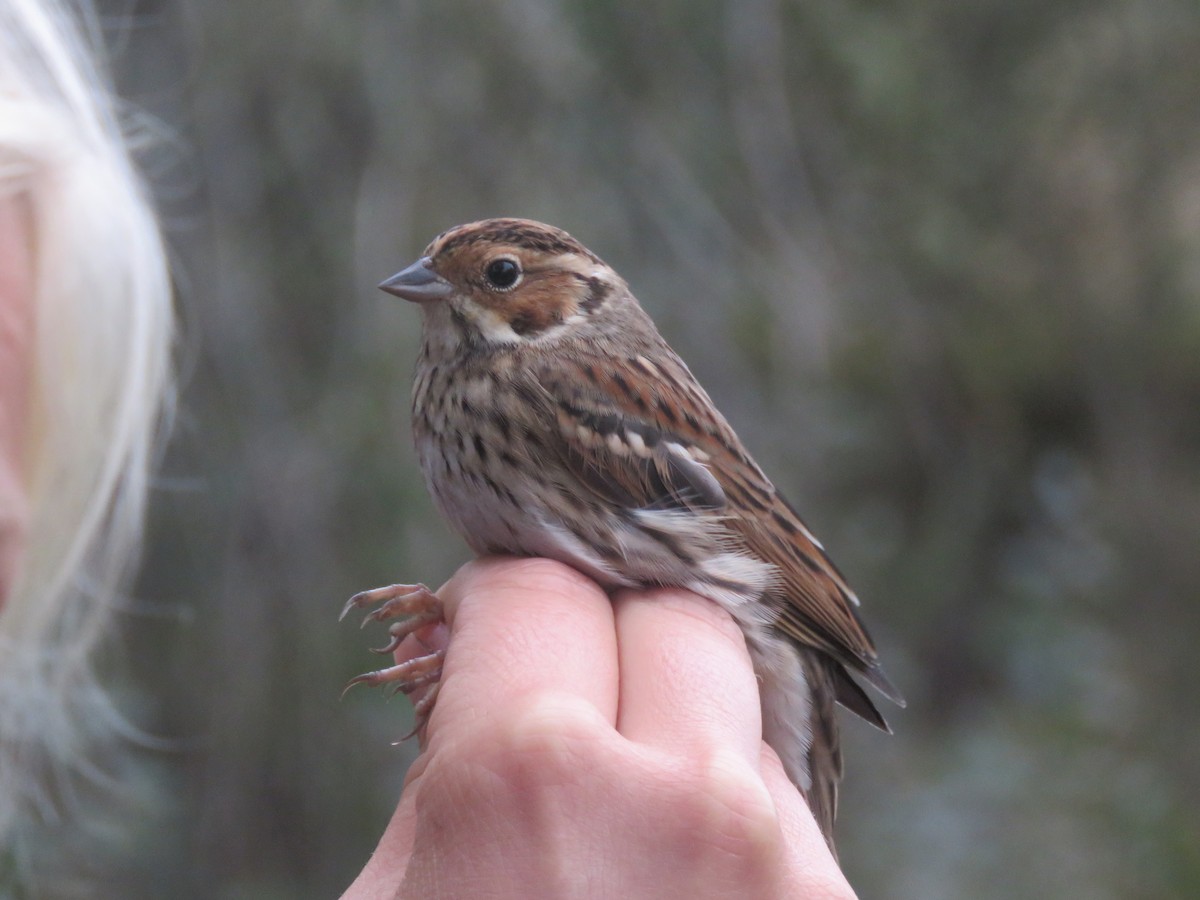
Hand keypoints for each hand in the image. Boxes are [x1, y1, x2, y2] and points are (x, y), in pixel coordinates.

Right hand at [341, 557, 856, 898]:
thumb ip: (440, 772)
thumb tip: (468, 679)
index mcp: (533, 776)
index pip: (540, 584)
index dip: (501, 606)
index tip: (488, 642)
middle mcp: (687, 798)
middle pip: (673, 606)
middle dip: (610, 631)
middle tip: (565, 701)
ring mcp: (786, 862)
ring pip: (741, 700)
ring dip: (679, 724)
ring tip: (624, 816)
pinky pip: (785, 802)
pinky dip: (729, 809)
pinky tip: (678, 878)